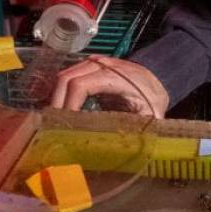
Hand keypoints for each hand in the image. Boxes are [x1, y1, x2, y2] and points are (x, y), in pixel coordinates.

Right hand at [48, 56, 168, 117]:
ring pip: (63, 76)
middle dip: (56, 103)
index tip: (64, 124)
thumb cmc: (153, 100)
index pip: (80, 85)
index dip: (68, 104)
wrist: (158, 79)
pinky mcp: (89, 66)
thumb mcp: (149, 117)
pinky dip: (61, 92)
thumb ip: (135, 129)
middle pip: (65, 79)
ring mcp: (93, 63)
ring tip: (55, 120)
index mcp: (115, 77)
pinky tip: (61, 110)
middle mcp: (101, 65)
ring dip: (56, 97)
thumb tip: (120, 148)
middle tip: (51, 126)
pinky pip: (67, 76)